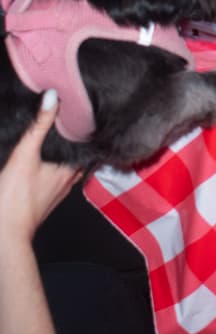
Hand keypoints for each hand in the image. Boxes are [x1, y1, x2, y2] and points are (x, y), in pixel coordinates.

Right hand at [0, 90, 82, 243]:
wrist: (5, 236)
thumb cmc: (14, 199)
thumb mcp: (25, 155)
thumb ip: (39, 126)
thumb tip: (53, 96)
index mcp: (71, 168)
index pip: (88, 144)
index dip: (88, 130)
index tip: (89, 114)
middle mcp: (70, 180)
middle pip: (79, 156)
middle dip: (78, 141)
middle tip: (77, 122)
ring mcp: (59, 192)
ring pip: (69, 168)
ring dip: (67, 155)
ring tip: (64, 139)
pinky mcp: (46, 200)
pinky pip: (57, 179)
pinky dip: (55, 168)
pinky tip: (46, 164)